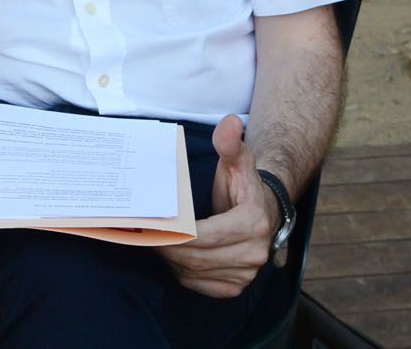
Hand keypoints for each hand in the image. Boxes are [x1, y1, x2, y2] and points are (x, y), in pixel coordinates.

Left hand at [157, 115, 276, 298]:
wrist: (263, 211)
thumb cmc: (242, 185)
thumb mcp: (237, 161)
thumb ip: (230, 144)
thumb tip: (228, 123)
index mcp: (254, 222)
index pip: (208, 235)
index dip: (180, 234)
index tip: (156, 225)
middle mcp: (255, 253)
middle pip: (198, 257)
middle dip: (169, 247)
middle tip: (147, 234)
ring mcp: (247, 273)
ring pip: (196, 273)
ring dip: (172, 260)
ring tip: (155, 242)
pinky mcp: (236, 286)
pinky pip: (201, 286)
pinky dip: (183, 273)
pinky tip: (173, 257)